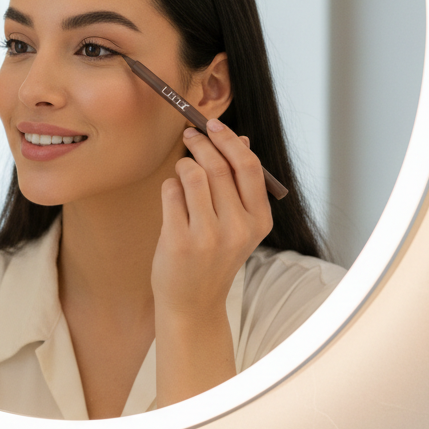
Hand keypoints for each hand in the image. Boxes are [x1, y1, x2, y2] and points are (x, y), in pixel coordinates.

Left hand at [152, 120, 272, 316]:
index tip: (213, 125)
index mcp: (259, 221)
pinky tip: (172, 195)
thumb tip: (241, 140)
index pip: (249, 167)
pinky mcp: (179, 240)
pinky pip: (171, 192)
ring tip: (181, 170)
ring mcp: (208, 235)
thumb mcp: (237, 225)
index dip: (229, 141)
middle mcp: (238, 228)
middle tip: (189, 134)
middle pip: (219, 167)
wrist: (193, 303)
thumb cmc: (213, 257)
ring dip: (183, 165)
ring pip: (193, 175)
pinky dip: (169, 186)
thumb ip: (239, 185)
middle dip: (201, 143)